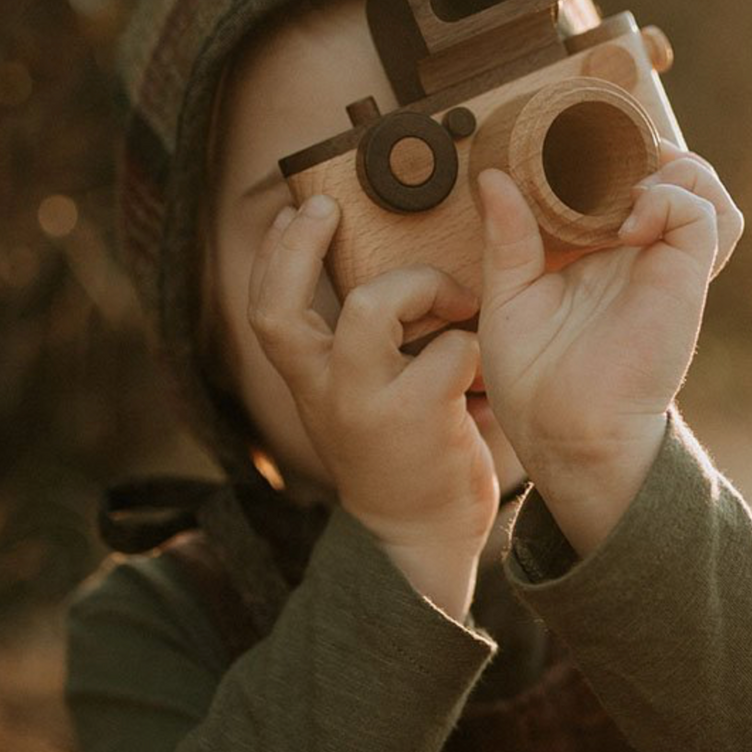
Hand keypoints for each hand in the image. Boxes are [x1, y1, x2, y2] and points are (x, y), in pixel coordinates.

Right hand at [247, 195, 497, 617]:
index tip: (302, 211)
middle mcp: (324, 393)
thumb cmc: (401, 457)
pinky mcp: (420, 418)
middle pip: (283, 309)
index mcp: (309, 383)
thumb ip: (364, 347)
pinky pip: (450, 350)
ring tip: (457, 301)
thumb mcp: (360, 400)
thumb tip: (393, 270)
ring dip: (420, 286)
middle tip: (333, 209)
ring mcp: (367, 406)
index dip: (275, 254)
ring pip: (368, 308)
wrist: (421, 542)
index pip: (265, 310)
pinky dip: (475, 345)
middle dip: (301, 247)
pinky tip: (486, 368)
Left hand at [474, 143, 743, 553]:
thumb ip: (507, 236)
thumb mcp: (508, 296)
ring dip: (671, 167)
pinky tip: (631, 222)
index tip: (572, 139)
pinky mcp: (685, 277)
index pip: (626, 181)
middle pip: (673, 172)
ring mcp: (666, 263)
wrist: (568, 434)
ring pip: (704, 186)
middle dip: (643, 147)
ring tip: (627, 183)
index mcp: (599, 253)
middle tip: (602, 150)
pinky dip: (672, 199)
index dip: (611, 151)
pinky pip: (704, 214)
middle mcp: (640, 252)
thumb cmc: (536, 382)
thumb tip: (493, 176)